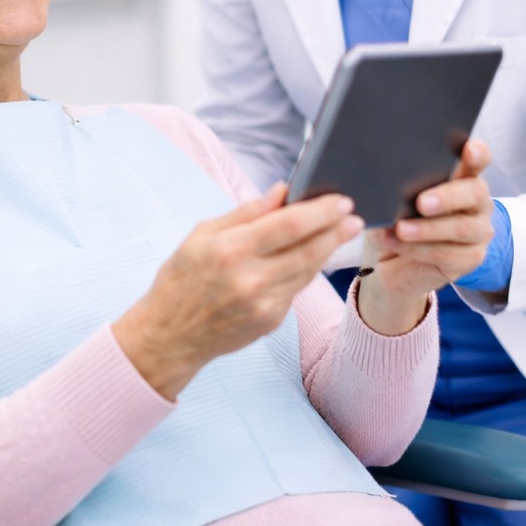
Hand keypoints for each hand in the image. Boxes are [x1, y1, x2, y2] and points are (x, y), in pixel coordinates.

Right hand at [113, 183, 363, 399]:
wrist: (171, 335)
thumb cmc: (183, 277)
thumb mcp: (202, 234)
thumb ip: (246, 212)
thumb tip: (282, 191)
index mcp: (230, 249)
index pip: (288, 225)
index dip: (320, 212)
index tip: (341, 200)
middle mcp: (250, 278)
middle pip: (308, 249)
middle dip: (336, 230)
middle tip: (354, 216)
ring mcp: (263, 304)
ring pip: (308, 270)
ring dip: (328, 249)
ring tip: (343, 231)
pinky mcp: (270, 321)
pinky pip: (296, 288)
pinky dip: (306, 270)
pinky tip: (313, 256)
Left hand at [357, 139, 494, 333]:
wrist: (386, 261)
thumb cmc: (392, 218)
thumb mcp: (392, 197)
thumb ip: (399, 183)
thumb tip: (385, 174)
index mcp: (460, 176)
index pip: (478, 159)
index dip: (477, 153)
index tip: (468, 150)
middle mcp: (475, 201)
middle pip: (474, 193)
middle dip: (446, 197)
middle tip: (420, 203)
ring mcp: (477, 230)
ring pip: (461, 228)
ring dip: (427, 228)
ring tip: (400, 228)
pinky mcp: (471, 258)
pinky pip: (448, 254)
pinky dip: (418, 248)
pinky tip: (395, 242)